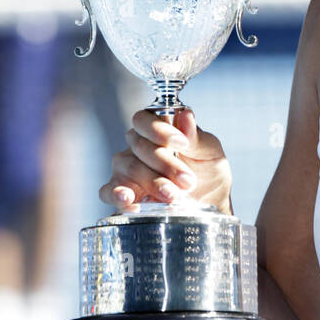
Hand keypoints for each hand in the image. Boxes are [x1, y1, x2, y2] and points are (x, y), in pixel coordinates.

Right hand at [99, 107, 232, 212]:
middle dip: (165, 164)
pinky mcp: (122, 193)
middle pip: (139, 146)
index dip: (158, 130)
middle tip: (187, 180)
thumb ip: (196, 137)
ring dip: (152, 182)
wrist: (210, 204)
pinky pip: (108, 191)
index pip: (143, 119)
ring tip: (172, 195)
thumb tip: (186, 115)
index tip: (181, 144)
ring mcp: (127, 169)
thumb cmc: (208, 172)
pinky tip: (129, 200)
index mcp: (157, 130)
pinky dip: (117, 195)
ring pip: (128, 167)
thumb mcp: (210, 153)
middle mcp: (137, 147)